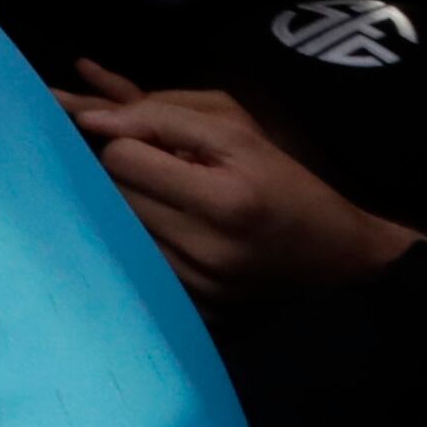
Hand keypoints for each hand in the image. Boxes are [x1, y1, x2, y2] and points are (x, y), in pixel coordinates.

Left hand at [61, 65, 424, 304]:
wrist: (336, 252)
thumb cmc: (283, 180)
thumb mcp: (235, 131)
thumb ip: (160, 115)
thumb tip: (90, 121)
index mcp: (225, 201)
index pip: (122, 158)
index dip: (129, 140)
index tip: (152, 143)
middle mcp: (208, 252)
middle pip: (112, 195)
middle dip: (126, 174)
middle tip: (158, 171)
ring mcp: (198, 288)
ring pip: (116, 230)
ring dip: (131, 209)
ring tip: (167, 202)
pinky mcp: (194, 310)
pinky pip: (136, 264)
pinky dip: (143, 243)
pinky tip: (172, 234)